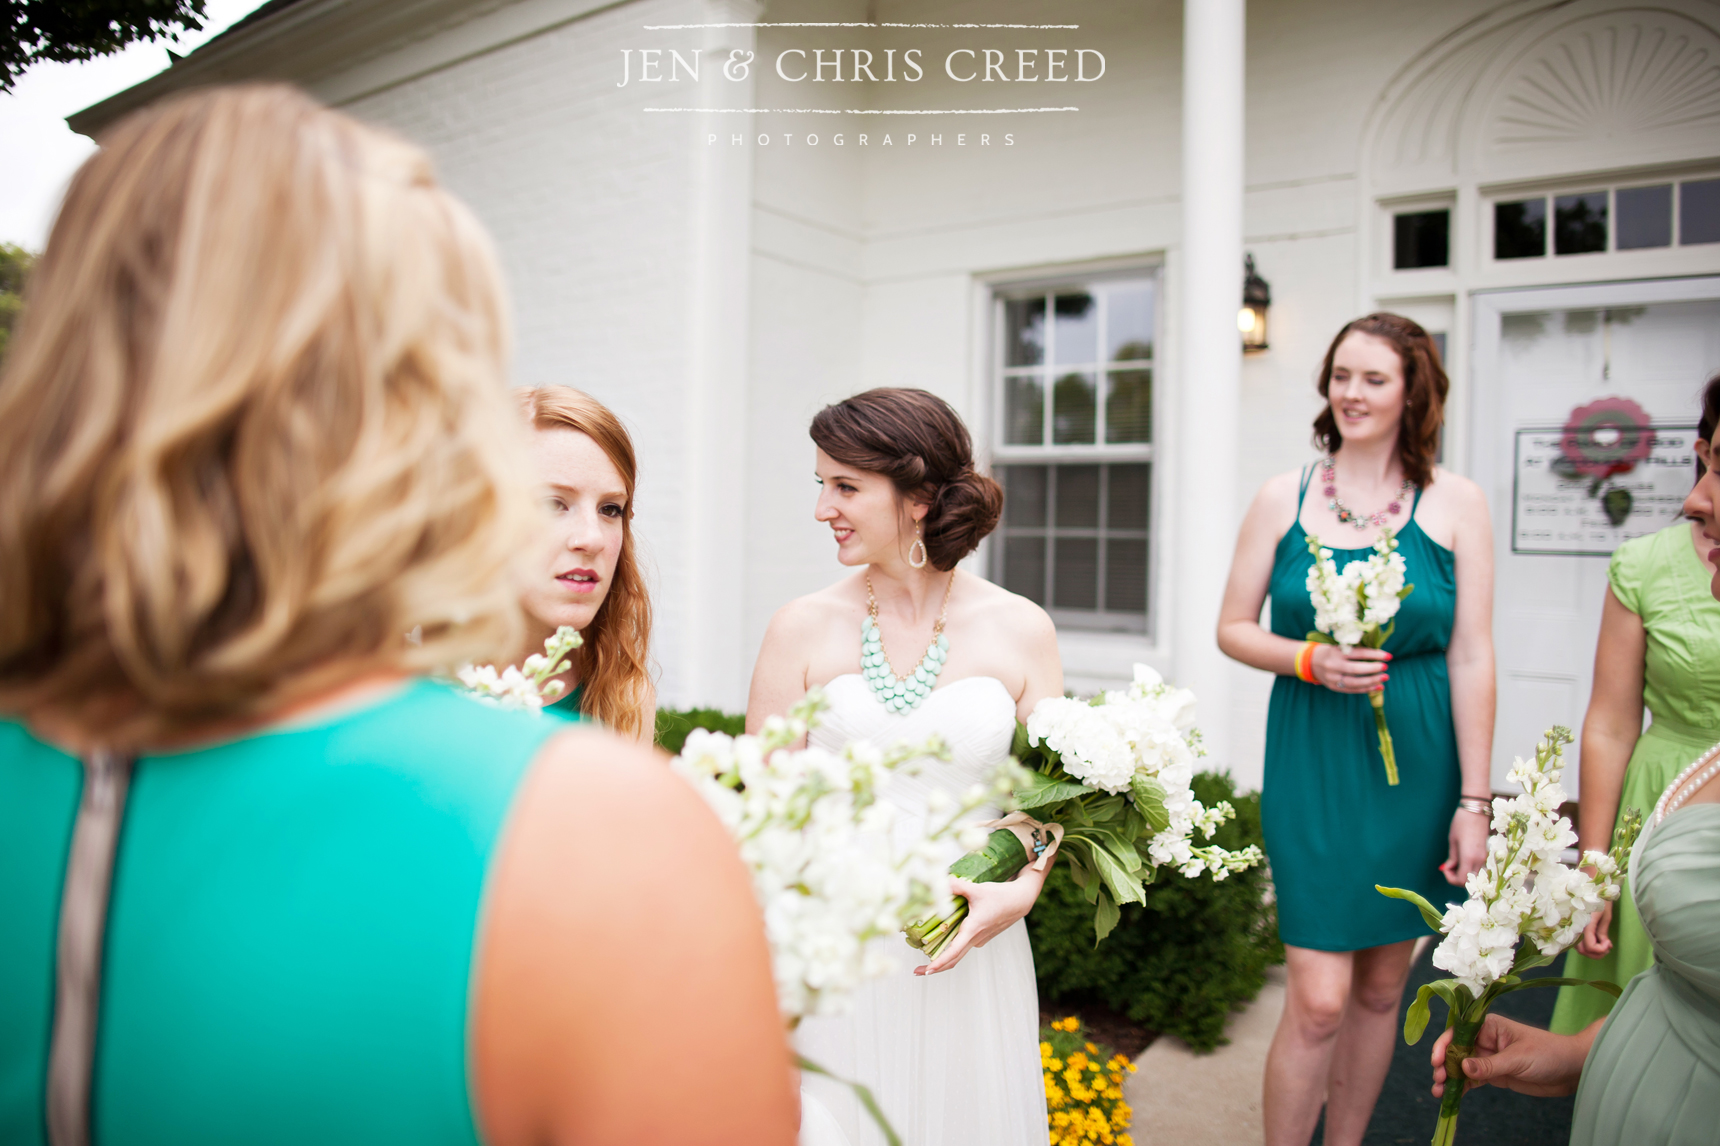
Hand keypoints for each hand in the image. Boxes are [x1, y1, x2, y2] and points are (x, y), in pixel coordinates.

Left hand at [915, 870, 1044, 975]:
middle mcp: (976, 938)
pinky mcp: (981, 935)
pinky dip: (952, 944)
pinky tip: (943, 935)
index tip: (927, 971)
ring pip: (958, 952)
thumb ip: (957, 886)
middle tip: (916, 972)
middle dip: (935, 967)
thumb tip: (939, 881)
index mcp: (973, 930)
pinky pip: (964, 943)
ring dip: (942, 955)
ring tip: (924, 955)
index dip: (939, 963)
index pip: (954, 952)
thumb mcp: (978, 889)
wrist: (1021, 900)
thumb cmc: (1001, 895)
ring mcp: (979, 939)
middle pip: (953, 959)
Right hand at [1310, 643, 1389, 693]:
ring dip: (1372, 681)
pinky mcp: (1333, 687)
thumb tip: (1378, 655)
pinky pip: (1352, 690)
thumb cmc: (1329, 651)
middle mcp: (1333, 666)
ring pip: (1355, 682)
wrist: (1309, 662)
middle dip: (1373, 669)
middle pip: (1356, 669)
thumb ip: (1355, 650)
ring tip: (1385, 678)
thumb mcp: (1339, 646)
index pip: (1358, 654)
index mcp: (1335, 652)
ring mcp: (1332, 678)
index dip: (1375, 654)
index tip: (1388, 656)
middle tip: (1385, 667)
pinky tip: (1378, 686)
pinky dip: (1367, 689)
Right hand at [1430, 1014, 1589, 1098]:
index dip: (1444, 1045)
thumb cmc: (1548, 1053)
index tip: (1437, 1060)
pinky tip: (1451, 1095)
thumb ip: (1489, 1065)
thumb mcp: (1517, 1059)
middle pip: (1456, 1051)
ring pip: (1461, 1067)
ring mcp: (1489, 1058)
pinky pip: (1473, 1080)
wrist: (1572, 1069)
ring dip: (1449, 1078)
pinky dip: (1461, 1087)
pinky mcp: (1495, 1075)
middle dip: (1444, 1065)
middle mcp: (1484, 1040)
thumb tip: (1461, 1067)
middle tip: (1438, 1079)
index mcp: (1488, 1026)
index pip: (1459, 1032)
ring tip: (1439, 1091)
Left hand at [1440, 807, 1489, 884]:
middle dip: (1457, 878)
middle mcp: (1479, 860)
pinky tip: (1460, 859)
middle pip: (1469, 881)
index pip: (1462, 880)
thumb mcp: (1453, 840)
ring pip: (1474, 876)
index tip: (1444, 868)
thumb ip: (1452, 857)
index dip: (1450, 878)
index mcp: (1469, 858)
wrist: (1476, 810)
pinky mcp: (1485, 853)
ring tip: (1453, 862)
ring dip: (1463, 874)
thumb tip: (1449, 868)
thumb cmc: (1461, 823)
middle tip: (1448, 867)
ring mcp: (1484, 858)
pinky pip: (1477, 868)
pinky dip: (1468, 868)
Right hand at [1577, 900, 1613, 957]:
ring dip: (1591, 951)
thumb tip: (1605, 946)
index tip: (1609, 943)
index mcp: (1585, 923)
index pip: (1590, 946)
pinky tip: (1596, 940)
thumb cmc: (1598, 898)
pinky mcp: (1572, 927)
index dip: (1601, 950)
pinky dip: (1586, 945)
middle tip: (1607, 947)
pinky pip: (1577, 941)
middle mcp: (1576, 927)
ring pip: (1579, 948)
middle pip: (1583, 951)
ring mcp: (1572, 927)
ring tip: (1603, 944)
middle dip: (1597, 953)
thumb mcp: (1605, 915)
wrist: (1586, 886)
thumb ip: (1603, 932)